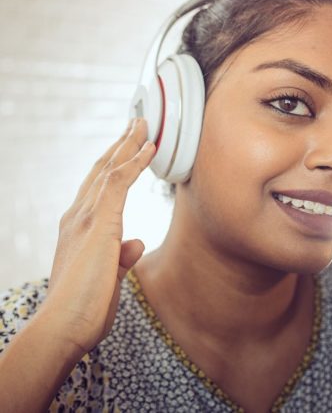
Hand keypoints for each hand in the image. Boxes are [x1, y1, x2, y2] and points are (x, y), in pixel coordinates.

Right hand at [42, 118, 154, 356]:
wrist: (63, 327)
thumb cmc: (83, 308)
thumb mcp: (108, 277)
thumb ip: (121, 256)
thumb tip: (136, 244)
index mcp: (79, 228)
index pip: (98, 187)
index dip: (114, 165)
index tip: (127, 148)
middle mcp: (78, 216)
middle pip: (102, 170)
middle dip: (120, 145)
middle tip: (135, 123)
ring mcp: (86, 218)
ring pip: (110, 169)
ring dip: (128, 144)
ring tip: (142, 123)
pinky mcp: (100, 223)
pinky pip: (119, 182)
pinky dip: (135, 162)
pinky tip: (149, 147)